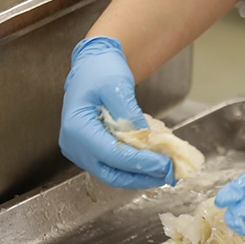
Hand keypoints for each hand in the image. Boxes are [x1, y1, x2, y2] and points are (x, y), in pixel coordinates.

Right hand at [59, 37, 174, 188]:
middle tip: (170, 172)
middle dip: (142, 176)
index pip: (112, 154)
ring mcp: (81, 152)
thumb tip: (147, 139)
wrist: (91, 67)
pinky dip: (134, 169)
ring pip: (113, 175)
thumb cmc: (100, 71)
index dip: (140, 163)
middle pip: (111, 173)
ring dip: (140, 176)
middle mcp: (74, 145)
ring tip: (165, 171)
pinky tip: (153, 164)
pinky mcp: (90, 154)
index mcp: (77, 128)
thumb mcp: (117, 85)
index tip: (165, 164)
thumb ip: (130, 114)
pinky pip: (113, 167)